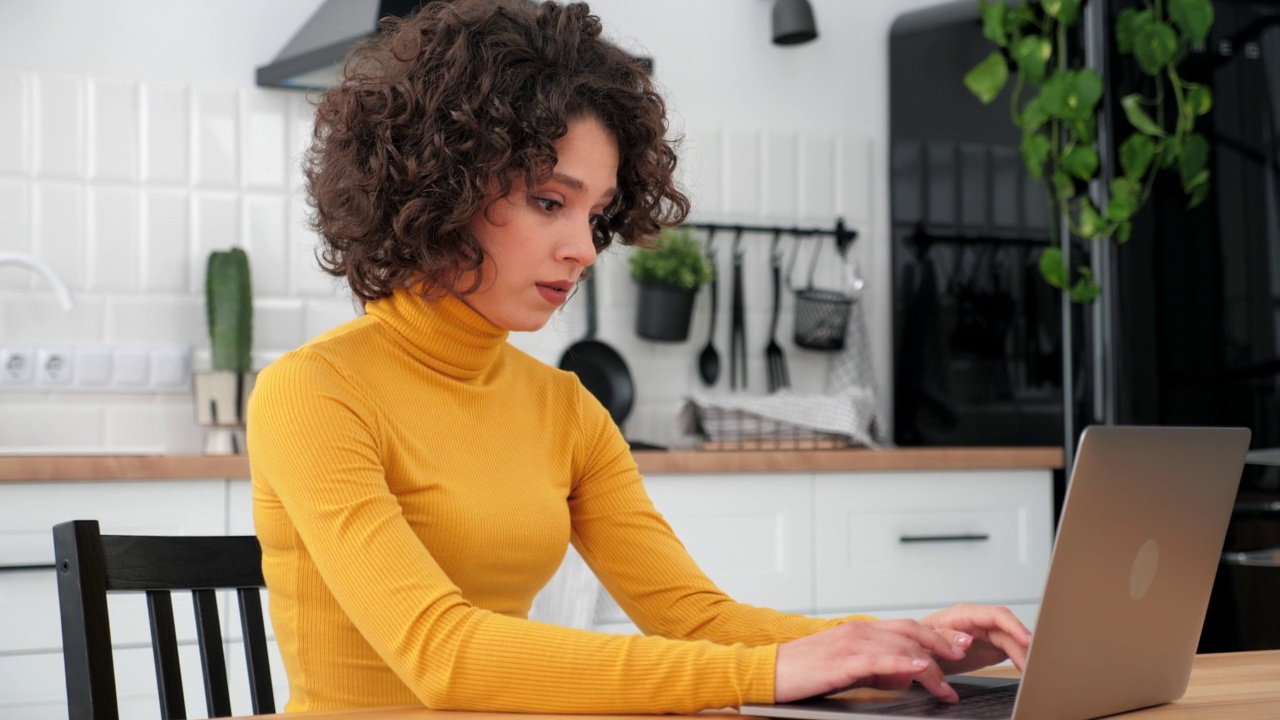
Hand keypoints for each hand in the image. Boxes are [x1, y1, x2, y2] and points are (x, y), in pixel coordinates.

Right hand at [775, 619, 971, 703]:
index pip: (908, 628)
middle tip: (966, 651)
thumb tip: (902, 676)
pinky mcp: (843, 660)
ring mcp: (852, 643)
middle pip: (912, 631)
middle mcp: (860, 631)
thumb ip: (876, 667)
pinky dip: (905, 663)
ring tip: (949, 679)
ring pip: (902, 646)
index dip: (937, 634)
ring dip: (931, 663)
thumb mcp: (847, 666)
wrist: (770, 671)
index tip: (961, 642)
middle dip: (943, 641)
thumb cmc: (804, 670)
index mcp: (862, 630)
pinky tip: (921, 668)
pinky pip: (881, 659)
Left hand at [919, 603, 1031, 674]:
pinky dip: (1019, 658)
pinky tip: (1026, 668)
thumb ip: (945, 637)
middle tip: (1034, 663)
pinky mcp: (989, 646)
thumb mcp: (925, 638)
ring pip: (1011, 640)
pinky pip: (1009, 649)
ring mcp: (985, 633)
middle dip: (1024, 644)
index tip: (1026, 640)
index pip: (995, 615)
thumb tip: (966, 640)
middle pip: (1008, 628)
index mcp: (963, 614)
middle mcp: (977, 621)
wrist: (916, 653)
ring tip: (1032, 669)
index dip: (1013, 626)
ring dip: (1023, 653)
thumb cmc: (919, 641)